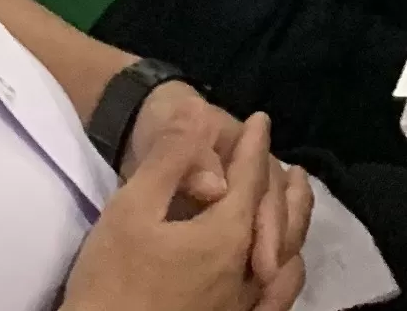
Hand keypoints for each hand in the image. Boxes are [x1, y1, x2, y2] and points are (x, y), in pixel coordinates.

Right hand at [67, 110, 306, 310]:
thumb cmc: (111, 277)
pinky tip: (283, 268)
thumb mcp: (130, 209)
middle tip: (294, 168)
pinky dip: (288, 274)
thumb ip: (169, 161)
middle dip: (288, 189)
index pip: (250, 180)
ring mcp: (243, 305)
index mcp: (226, 236)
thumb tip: (198, 115)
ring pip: (288, 261)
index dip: (254, 146)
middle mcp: (246, 272)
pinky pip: (276, 300)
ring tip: (294, 210)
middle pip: (281, 221)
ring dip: (295, 226)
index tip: (260, 120)